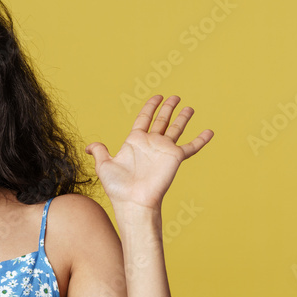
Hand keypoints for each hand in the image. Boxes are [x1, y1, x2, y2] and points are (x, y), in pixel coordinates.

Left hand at [85, 95, 212, 209]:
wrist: (133, 201)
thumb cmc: (118, 187)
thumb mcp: (103, 165)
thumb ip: (99, 151)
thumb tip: (87, 148)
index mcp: (135, 142)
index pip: (144, 118)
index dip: (150, 106)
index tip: (157, 96)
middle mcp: (151, 143)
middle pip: (162, 120)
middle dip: (168, 108)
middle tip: (175, 97)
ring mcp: (164, 150)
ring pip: (176, 129)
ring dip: (183, 118)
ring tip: (189, 108)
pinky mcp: (175, 157)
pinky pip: (191, 147)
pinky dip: (201, 139)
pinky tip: (210, 132)